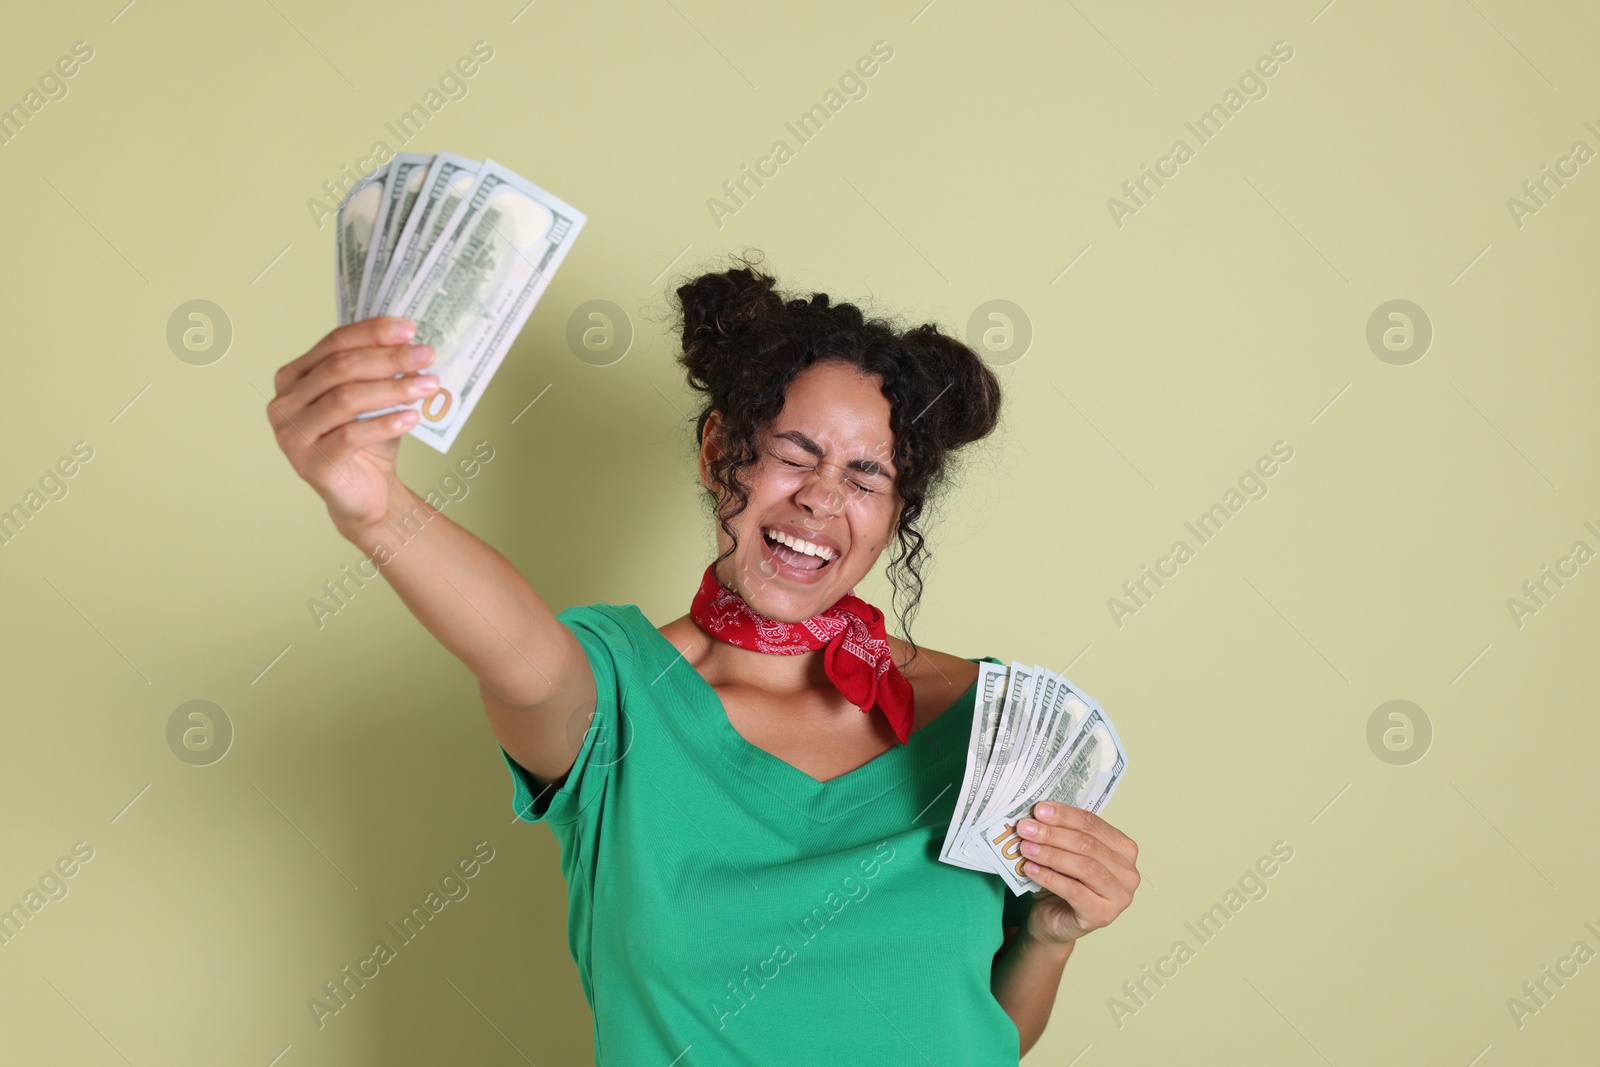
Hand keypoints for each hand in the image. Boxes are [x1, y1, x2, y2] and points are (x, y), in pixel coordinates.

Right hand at [266, 316, 439, 529]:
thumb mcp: (374, 398)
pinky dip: (385, 424)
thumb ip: (381, 370)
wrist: (367, 493)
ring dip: (393, 389)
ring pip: (345, 400)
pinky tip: (412, 418)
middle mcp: (284, 403)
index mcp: (293, 377)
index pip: (334, 343)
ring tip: (429, 386)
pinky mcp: (311, 464)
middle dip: (388, 358)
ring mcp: (292, 435)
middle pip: (340, 368)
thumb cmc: (367, 440)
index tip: (410, 329)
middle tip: (426, 355)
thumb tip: (411, 345)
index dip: (373, 332)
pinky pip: (350, 437)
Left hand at [1014, 803, 1138, 945]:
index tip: (1039, 810)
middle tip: (1026, 828)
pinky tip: (1030, 869)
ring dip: (1051, 854)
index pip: (1093, 824)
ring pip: (1084, 867)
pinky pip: (1074, 891)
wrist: (1053, 921)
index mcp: (1124, 849)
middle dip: (1053, 834)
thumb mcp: (1063, 852)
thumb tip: (1038, 814)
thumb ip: (1060, 833)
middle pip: (1088, 845)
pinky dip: (1049, 877)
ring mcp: (1119, 897)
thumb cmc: (1062, 882)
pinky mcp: (1103, 915)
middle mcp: (1128, 873)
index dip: (1065, 815)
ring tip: (1026, 847)